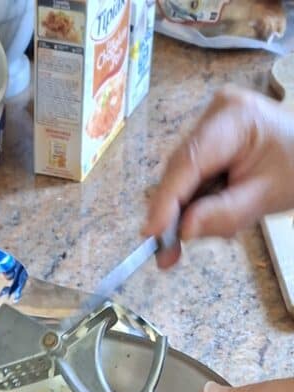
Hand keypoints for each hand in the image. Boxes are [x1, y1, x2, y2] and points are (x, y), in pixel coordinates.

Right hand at [143, 86, 293, 267]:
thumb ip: (224, 214)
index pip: (189, 162)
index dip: (167, 200)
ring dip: (183, 210)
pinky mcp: (210, 137)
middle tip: (167, 255)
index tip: (152, 233)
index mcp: (234, 117)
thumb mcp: (264, 197)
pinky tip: (203, 217)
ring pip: (182, 174)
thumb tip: (183, 231)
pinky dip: (194, 200)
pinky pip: (192, 173)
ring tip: (187, 243)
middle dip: (172, 212)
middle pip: (181, 168)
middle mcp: (216, 112)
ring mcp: (211, 122)